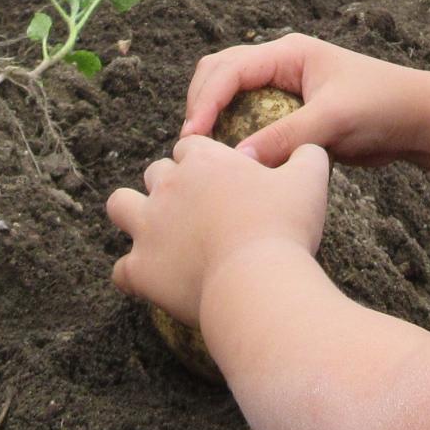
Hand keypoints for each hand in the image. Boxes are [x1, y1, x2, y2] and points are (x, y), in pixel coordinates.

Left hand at [107, 135, 330, 325]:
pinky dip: (134, 274)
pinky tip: (153, 280)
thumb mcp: (309, 180)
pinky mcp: (141, 268)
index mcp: (205, 162)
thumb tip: (307, 148)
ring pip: (120, 205)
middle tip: (196, 210)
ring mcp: (149, 227)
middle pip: (155, 172)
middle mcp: (169, 187)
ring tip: (156, 232)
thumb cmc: (284, 228)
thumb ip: (307, 155)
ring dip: (133, 214)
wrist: (257, 282)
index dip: (202, 162)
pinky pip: (121, 269)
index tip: (218, 181)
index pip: (190, 146)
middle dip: (170, 186)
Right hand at [182, 33, 428, 165]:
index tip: (193, 136)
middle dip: (200, 105)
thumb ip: (286, 137)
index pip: (230, 69)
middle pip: (219, 74)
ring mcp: (283, 87)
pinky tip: (231, 161)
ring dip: (214, 119)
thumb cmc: (382, 108)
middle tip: (191, 146)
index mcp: (288, 53)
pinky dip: (234, 135)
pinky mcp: (289, 112)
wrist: (417, 120)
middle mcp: (280, 64)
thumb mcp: (333, 121)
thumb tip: (239, 158)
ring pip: (230, 96)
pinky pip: (248, 119)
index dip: (205, 101)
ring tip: (203, 155)